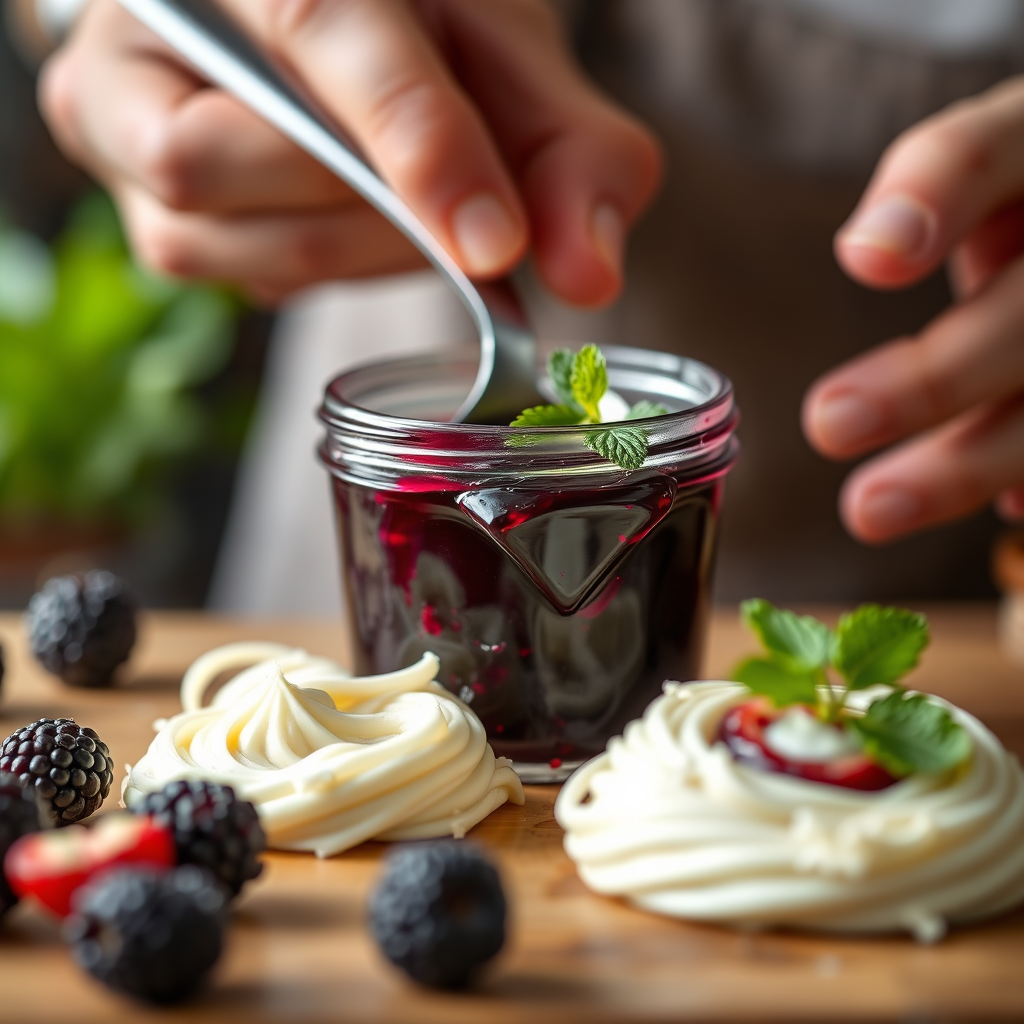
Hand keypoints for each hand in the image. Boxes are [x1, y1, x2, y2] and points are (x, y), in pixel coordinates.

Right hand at [39, 0, 660, 305]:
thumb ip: (565, 147)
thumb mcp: (500, 53)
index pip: (322, 29)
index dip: (417, 142)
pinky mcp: (150, 226)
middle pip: (265, 162)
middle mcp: (154, 33)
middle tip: (465, 211)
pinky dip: (334, 272)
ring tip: (406, 206)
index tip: (499, 243)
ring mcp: (122, 133)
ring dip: (364, 252)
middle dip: (390, 213)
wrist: (310, 32)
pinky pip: (248, 283)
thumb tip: (591, 275)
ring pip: (242, 243)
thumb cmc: (405, 31)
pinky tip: (359, 226)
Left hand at [803, 77, 1023, 541]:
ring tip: (871, 510)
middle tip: (829, 424)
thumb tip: (873, 250)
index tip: (869, 260)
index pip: (994, 149)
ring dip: (970, 464)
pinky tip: (1009, 504)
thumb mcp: (998, 161)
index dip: (935, 197)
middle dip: (932, 380)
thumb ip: (939, 184)